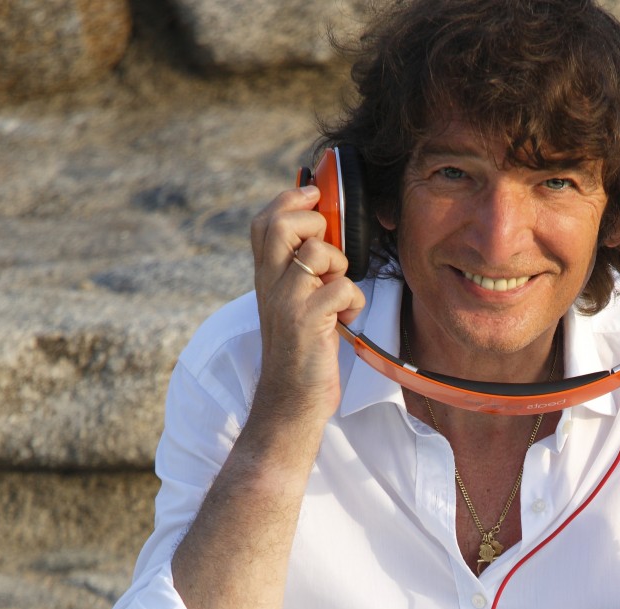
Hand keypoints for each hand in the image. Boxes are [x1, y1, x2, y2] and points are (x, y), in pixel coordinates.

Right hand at [249, 186, 365, 422]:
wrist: (291, 400)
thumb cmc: (301, 351)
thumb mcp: (294, 303)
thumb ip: (301, 270)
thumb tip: (324, 232)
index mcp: (266, 277)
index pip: (264, 222)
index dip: (290, 200)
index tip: (315, 196)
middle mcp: (269, 285)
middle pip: (282, 224)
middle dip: (316, 225)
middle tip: (329, 252)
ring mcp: (286, 302)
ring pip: (318, 252)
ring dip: (341, 267)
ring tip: (339, 293)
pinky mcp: (307, 322)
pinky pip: (342, 287)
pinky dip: (355, 301)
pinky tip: (347, 319)